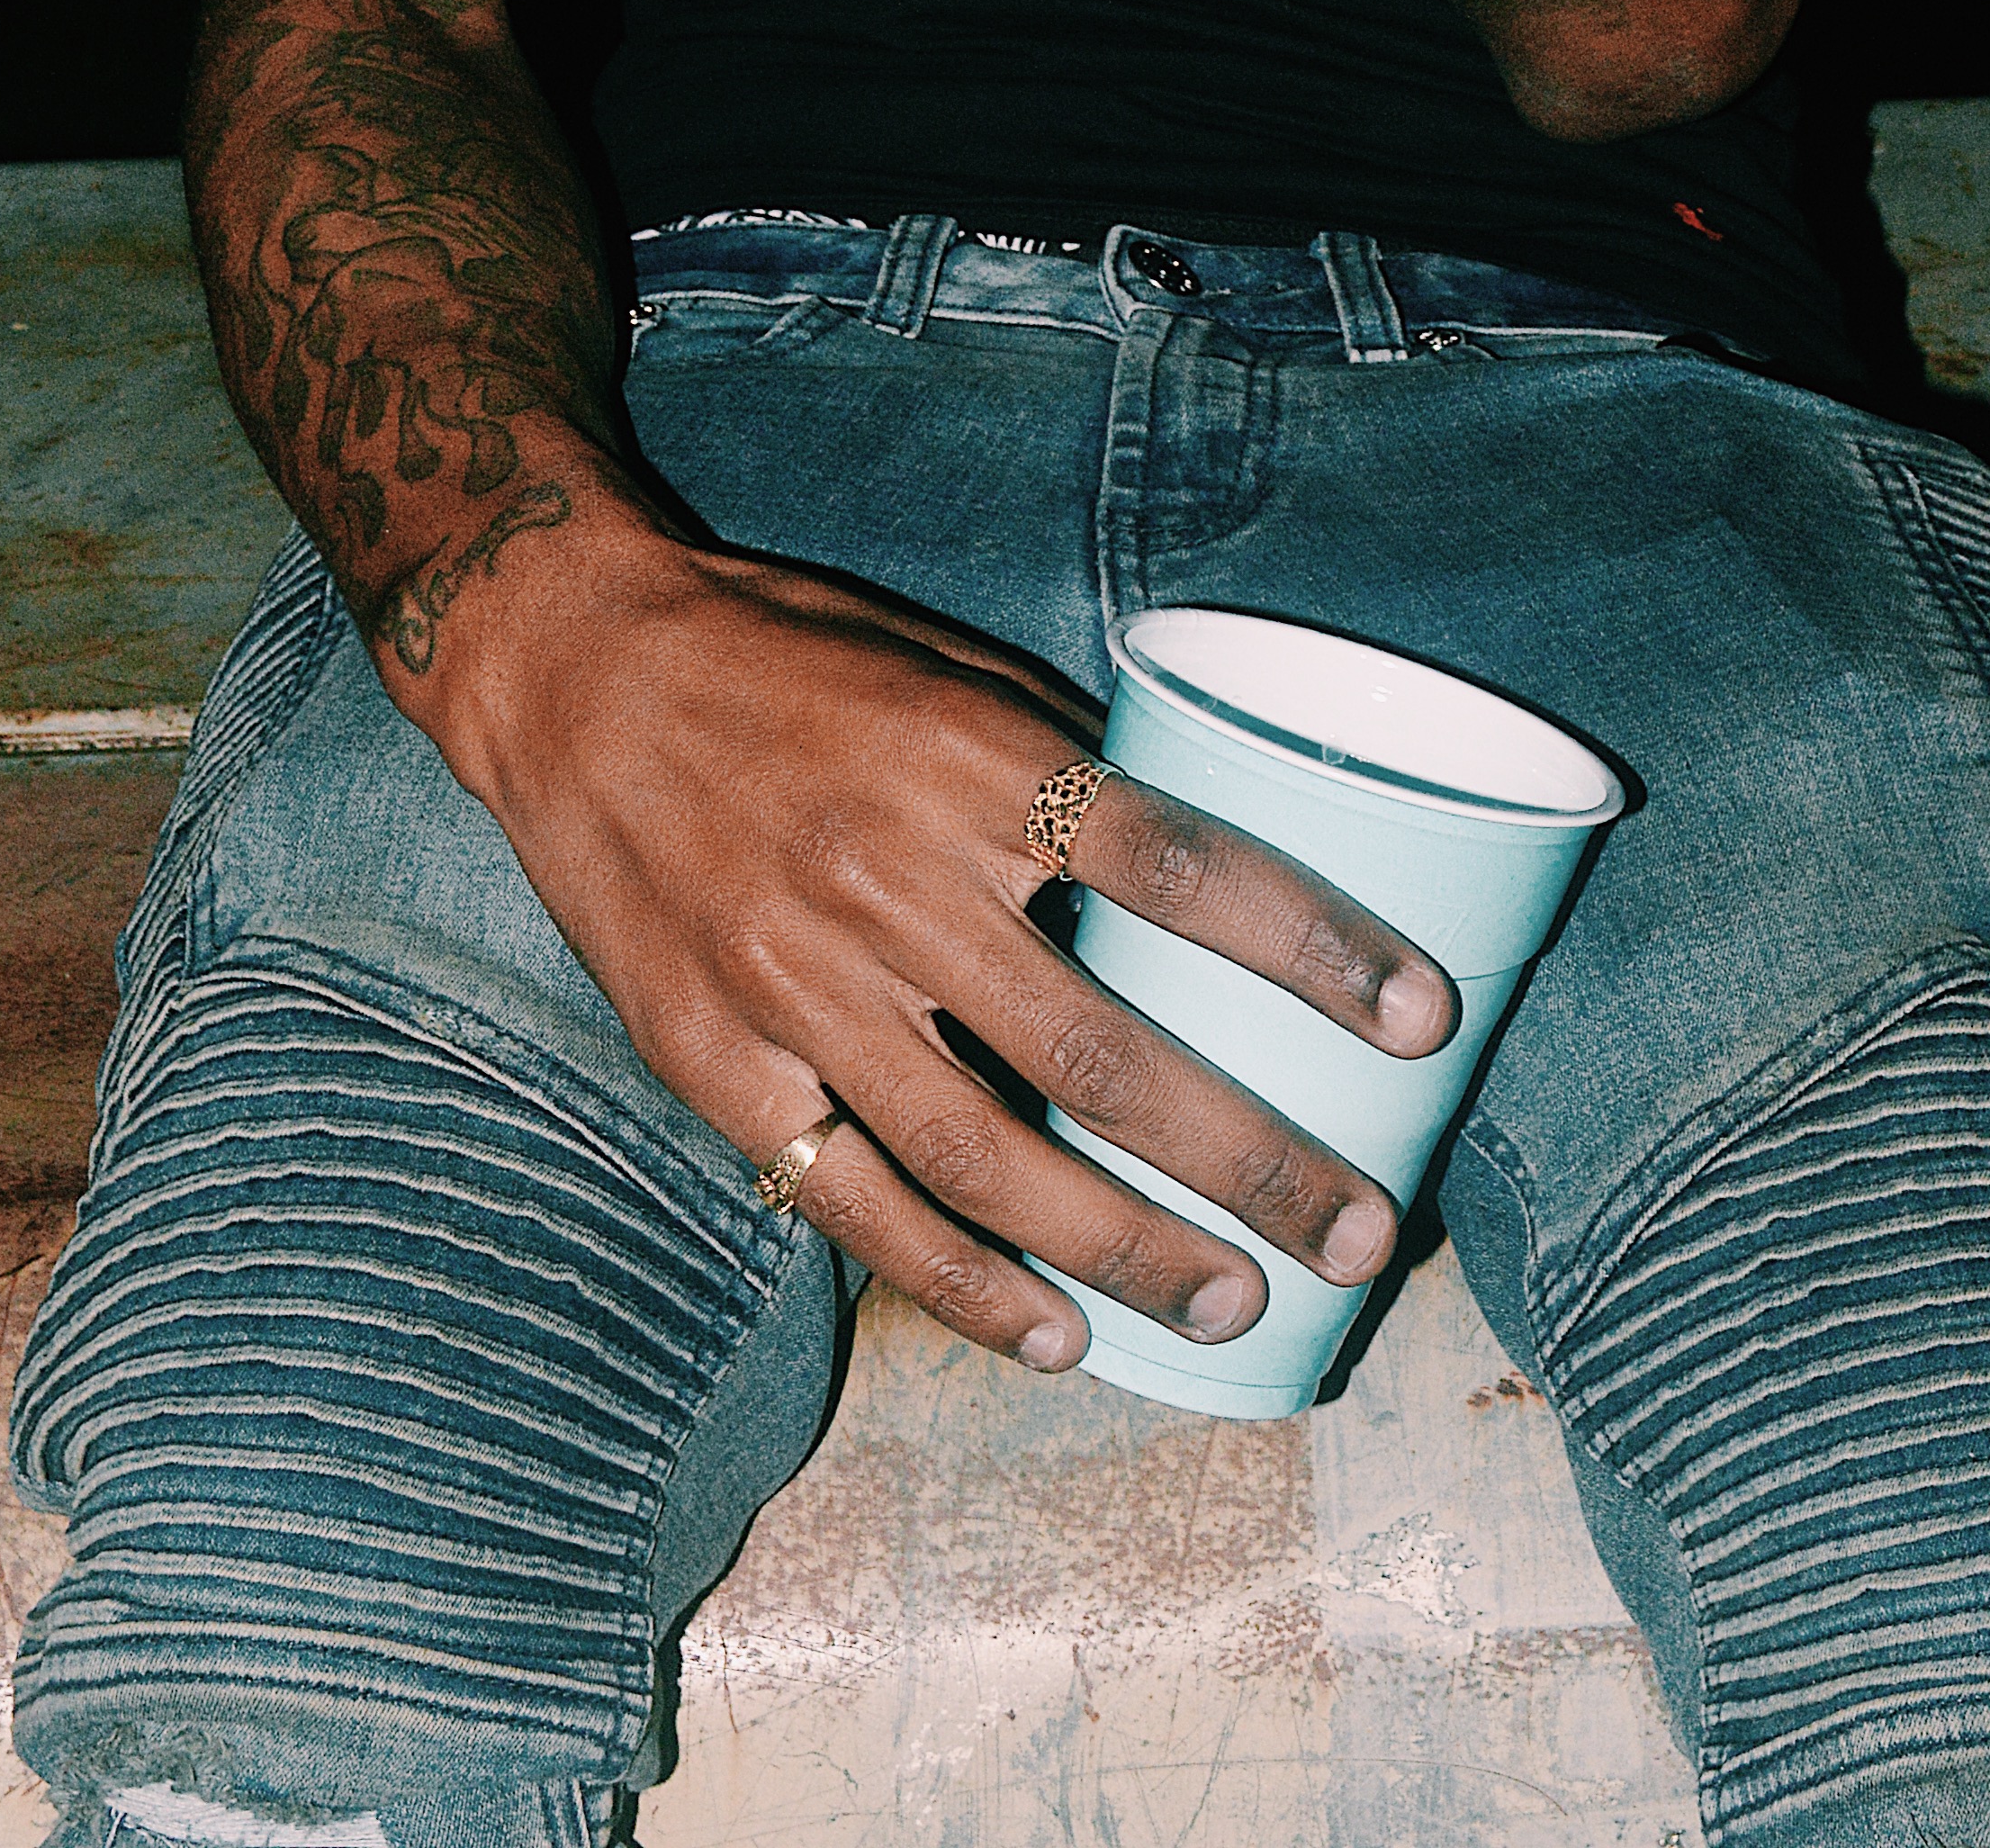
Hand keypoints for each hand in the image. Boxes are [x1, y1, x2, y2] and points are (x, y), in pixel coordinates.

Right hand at [435, 519, 1457, 1367]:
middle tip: (1356, 1229)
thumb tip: (1187, 871)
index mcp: (964, 759)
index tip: (1419, 1018)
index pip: (1181, 866)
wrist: (570, 673)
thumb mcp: (934, 665)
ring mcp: (798, 984)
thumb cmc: (781, 654)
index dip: (1314, 946)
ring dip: (1128, 1250)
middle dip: (1251, 1156)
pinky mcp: (720, 1063)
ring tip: (1232, 1305)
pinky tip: (1055, 1336)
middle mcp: (889, 879)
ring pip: (993, 1157)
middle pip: (1107, 1050)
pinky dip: (963, 1285)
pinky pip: (858, 1200)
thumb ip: (1049, 767)